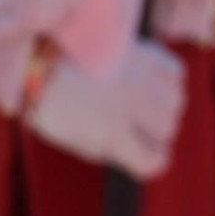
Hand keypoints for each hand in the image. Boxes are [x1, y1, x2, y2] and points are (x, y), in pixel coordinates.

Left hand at [27, 39, 187, 178]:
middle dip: (153, 133)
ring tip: (141, 102)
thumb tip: (133, 152)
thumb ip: (105, 148)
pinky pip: (176, 73)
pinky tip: (148, 81)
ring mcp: (141, 77)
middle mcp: (133, 104)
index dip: (148, 161)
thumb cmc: (49, 100)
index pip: (153, 161)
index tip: (139, 155)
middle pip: (167, 130)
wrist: (38, 54)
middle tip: (134, 125)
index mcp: (113, 131)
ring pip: (176, 103)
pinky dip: (167, 80)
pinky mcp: (144, 53)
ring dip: (162, 107)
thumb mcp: (71, 136)